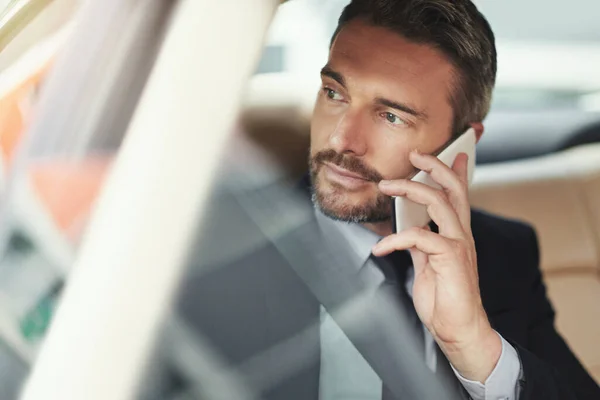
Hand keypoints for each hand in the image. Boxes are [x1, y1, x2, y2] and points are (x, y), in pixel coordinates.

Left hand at [372, 150, 500, 382]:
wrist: (459, 329)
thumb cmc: (445, 298)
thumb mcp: (428, 265)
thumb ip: (422, 244)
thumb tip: (410, 228)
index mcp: (457, 234)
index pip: (459, 196)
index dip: (456, 172)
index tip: (454, 152)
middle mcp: (462, 234)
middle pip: (453, 189)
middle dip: (435, 167)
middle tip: (416, 154)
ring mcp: (459, 244)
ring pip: (439, 202)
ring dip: (410, 189)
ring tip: (386, 186)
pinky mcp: (452, 257)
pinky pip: (420, 236)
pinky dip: (395, 239)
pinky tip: (380, 249)